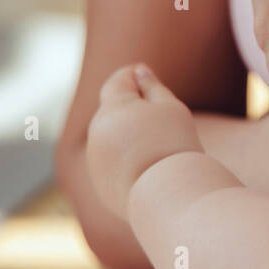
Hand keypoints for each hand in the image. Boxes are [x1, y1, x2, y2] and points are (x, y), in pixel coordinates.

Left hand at [85, 64, 202, 218]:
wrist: (166, 196)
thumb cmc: (173, 146)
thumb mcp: (171, 108)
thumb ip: (153, 87)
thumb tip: (139, 72)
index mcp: (112, 108)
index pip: (118, 81)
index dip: (133, 76)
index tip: (147, 77)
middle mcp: (97, 132)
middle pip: (113, 110)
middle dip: (131, 108)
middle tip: (161, 116)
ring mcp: (95, 159)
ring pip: (112, 138)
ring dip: (128, 135)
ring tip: (159, 147)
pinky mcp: (100, 183)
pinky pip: (112, 163)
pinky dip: (126, 159)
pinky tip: (150, 168)